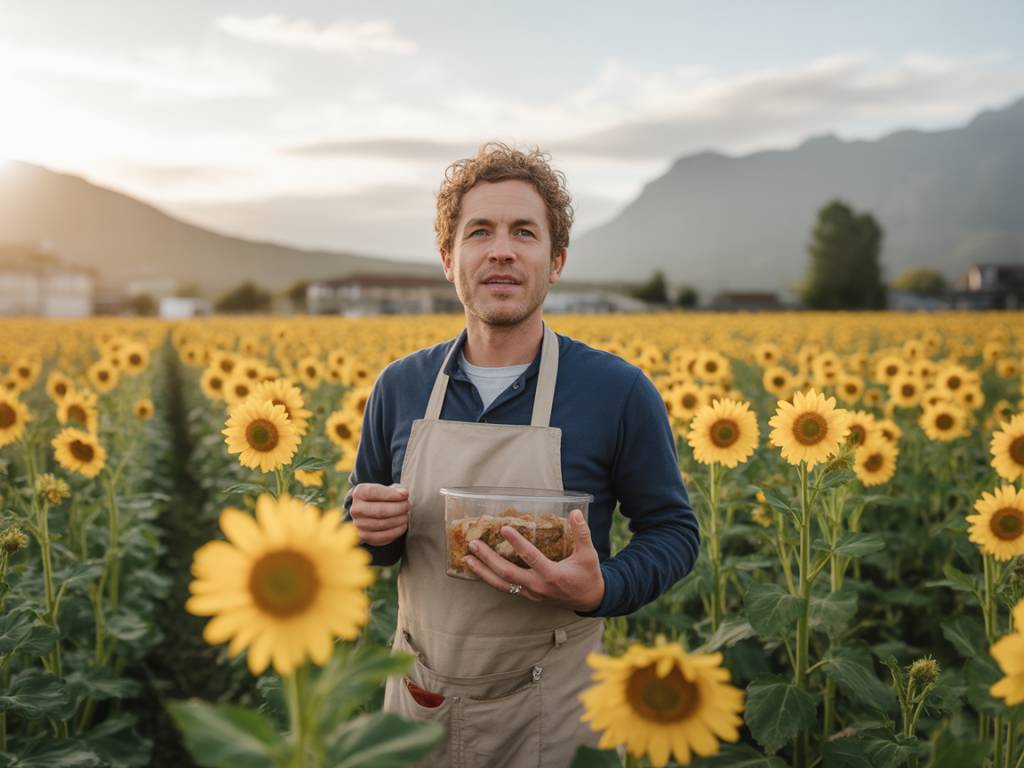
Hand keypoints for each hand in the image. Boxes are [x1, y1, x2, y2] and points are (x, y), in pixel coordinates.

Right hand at [350, 483, 408, 545]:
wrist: (372, 511)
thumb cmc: (384, 498)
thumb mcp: (389, 489)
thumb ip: (397, 489)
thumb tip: (404, 493)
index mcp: (359, 492)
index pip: (374, 492)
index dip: (392, 494)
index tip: (406, 494)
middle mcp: (356, 509)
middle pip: (380, 510)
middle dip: (399, 508)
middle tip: (408, 506)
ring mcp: (358, 524)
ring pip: (382, 524)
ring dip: (399, 520)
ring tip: (406, 515)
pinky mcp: (364, 537)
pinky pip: (383, 536)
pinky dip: (396, 531)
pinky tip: (403, 525)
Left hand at [464, 509, 604, 611]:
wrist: (589, 600)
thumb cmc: (588, 575)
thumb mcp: (588, 554)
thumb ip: (582, 533)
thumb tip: (575, 512)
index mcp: (552, 575)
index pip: (531, 557)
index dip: (517, 543)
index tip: (504, 529)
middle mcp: (538, 586)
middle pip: (508, 574)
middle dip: (489, 559)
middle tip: (474, 544)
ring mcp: (531, 593)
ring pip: (502, 584)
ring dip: (483, 572)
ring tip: (467, 558)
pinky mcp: (528, 596)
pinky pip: (505, 588)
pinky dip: (490, 579)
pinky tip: (479, 570)